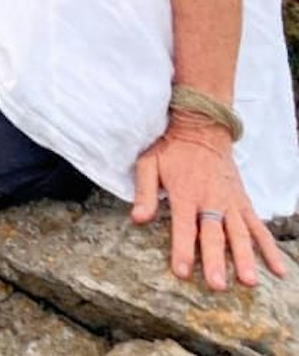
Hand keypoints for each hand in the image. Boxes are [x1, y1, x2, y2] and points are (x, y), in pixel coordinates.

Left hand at [131, 117, 288, 289]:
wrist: (202, 129)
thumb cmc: (171, 149)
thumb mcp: (148, 164)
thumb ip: (144, 192)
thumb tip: (137, 218)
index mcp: (185, 194)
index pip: (184, 227)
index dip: (182, 249)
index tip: (182, 272)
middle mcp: (211, 200)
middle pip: (214, 235)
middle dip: (216, 261)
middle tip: (218, 286)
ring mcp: (230, 203)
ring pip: (240, 234)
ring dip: (246, 259)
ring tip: (249, 282)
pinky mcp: (243, 202)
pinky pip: (258, 227)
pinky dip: (269, 248)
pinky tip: (277, 269)